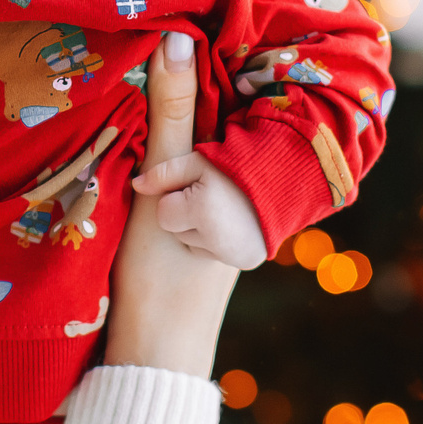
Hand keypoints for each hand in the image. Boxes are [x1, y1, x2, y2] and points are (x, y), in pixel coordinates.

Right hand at [103, 33, 242, 376]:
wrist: (153, 351)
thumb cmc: (164, 271)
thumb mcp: (163, 183)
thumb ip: (170, 114)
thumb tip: (177, 36)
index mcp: (245, 159)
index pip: (235, 80)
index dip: (219, 35)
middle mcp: (236, 169)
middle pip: (216, 97)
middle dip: (194, 56)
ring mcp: (213, 188)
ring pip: (195, 122)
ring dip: (172, 89)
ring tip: (141, 29)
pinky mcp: (188, 204)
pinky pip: (177, 147)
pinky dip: (161, 123)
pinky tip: (132, 97)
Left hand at [130, 150, 270, 269]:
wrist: (287, 180)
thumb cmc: (237, 165)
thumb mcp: (198, 161)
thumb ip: (163, 172)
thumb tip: (135, 185)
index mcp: (203, 212)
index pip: (164, 214)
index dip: (176, 199)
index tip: (196, 189)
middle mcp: (217, 240)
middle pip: (177, 232)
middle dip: (188, 216)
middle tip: (212, 199)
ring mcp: (232, 254)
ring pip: (194, 245)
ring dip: (202, 230)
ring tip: (225, 210)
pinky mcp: (244, 261)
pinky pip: (214, 254)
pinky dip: (218, 241)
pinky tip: (233, 224)